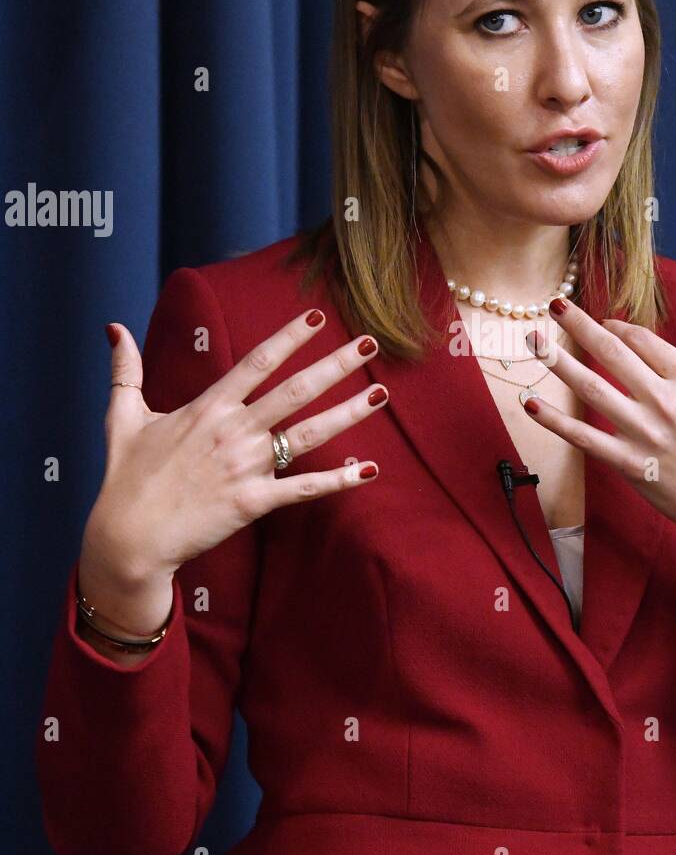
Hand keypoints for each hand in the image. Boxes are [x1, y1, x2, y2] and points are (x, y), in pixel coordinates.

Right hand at [83, 308, 387, 604]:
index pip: (257, 363)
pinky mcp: (252, 502)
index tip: (317, 317)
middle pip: (295, 390)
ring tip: (382, 395)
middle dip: (336, 364)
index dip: (289, 338)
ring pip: (308, 434)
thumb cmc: (125, 477)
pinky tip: (368, 470)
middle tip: (369, 342)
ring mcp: (245, 466)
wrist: (127, 538)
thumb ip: (125, 371)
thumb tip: (114, 328)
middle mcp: (233, 431)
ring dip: (349, 413)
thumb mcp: (123, 417)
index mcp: (208, 407)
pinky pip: (303, 488)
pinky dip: (337, 480)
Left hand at [521, 297, 675, 547]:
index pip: (641, 340)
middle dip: (580, 326)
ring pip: (592, 389)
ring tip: (533, 341)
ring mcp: (646, 433)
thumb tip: (621, 336)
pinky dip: (554, 420)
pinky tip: (531, 404)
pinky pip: (583, 437)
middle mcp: (668, 401)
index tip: (596, 320)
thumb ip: (668, 367)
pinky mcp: (629, 464)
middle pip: (613, 354)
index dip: (613, 326)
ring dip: (558, 362)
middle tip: (555, 305)